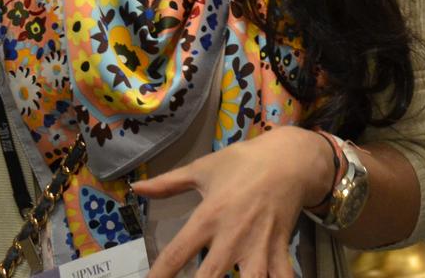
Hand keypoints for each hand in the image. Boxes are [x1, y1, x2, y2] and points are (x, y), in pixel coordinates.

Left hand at [132, 125, 333, 277]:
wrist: (289, 159)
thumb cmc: (242, 163)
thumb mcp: (203, 169)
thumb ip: (168, 184)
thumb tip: (136, 189)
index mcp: (209, 217)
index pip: (177, 254)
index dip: (159, 276)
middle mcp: (232, 238)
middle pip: (209, 277)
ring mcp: (258, 247)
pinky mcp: (280, 251)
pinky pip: (283, 277)